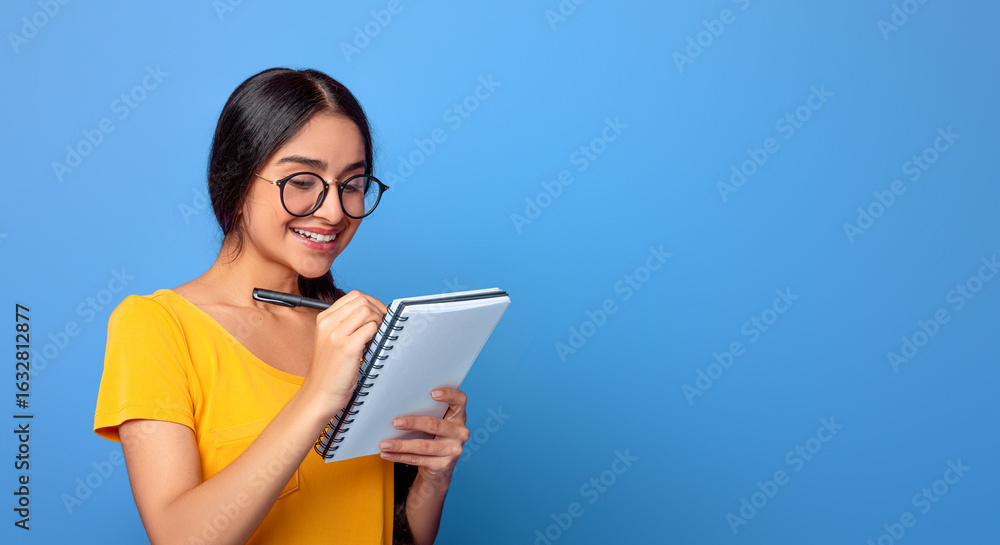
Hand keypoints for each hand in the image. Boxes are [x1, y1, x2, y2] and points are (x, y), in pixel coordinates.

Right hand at [300, 290, 386, 417]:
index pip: (354, 296)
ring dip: (378, 321)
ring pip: (367, 310)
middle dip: (378, 309)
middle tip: (383, 325)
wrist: (320, 394)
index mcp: (324, 319)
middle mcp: (328, 323)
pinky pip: (370, 329)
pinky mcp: (347, 348)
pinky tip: (373, 345)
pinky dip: (377, 334)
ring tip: (376, 336)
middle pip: (362, 300)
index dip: (372, 302)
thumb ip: (347, 324)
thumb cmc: (330, 370)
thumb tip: (374, 313)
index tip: (379, 314)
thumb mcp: (333, 340)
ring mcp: (336, 335)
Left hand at [379, 388, 469, 480]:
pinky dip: (400, 457)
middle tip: (395, 423)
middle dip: (413, 423)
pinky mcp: (443, 465)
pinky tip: (388, 454)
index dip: (449, 395)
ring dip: (401, 445)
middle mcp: (460, 432)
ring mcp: (453, 450)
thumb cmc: (435, 438)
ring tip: (385, 444)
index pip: (460, 400)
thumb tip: (398, 408)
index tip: (432, 393)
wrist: (440, 469)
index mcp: (458, 416)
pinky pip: (418, 459)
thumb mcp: (436, 424)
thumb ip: (426, 414)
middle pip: (435, 424)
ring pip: (423, 445)